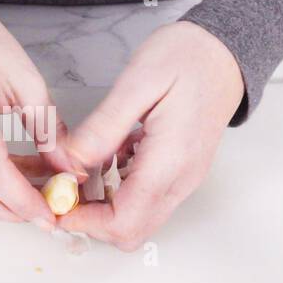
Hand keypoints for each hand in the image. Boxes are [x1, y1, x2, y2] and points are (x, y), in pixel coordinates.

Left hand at [57, 21, 244, 250]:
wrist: (226, 50)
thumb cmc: (187, 57)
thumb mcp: (138, 81)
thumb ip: (105, 126)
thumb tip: (71, 161)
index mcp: (169, 161)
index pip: (123, 222)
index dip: (84, 221)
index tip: (56, 199)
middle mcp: (180, 180)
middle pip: (130, 232)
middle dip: (90, 219)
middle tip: (63, 186)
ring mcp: (183, 179)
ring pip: (137, 219)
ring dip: (102, 205)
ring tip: (78, 169)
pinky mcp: (180, 172)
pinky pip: (145, 199)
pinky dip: (118, 190)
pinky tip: (105, 156)